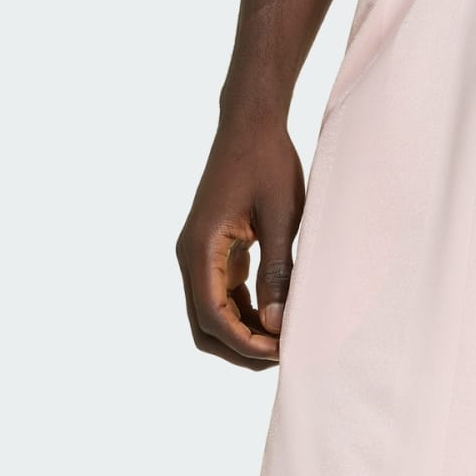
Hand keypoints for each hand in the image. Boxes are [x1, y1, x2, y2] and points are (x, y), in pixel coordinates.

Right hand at [175, 115, 305, 367]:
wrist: (251, 123)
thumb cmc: (268, 162)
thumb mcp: (281, 218)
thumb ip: (277, 273)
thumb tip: (276, 325)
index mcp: (201, 247)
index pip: (213, 317)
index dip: (245, 343)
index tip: (281, 350)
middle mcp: (191, 255)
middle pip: (205, 327)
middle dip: (240, 348)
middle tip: (283, 352)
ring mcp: (200, 255)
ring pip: (212, 315)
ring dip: (244, 334)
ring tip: (284, 337)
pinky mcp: (214, 251)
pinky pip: (222, 296)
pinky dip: (245, 314)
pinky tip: (277, 316)